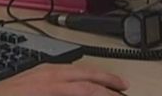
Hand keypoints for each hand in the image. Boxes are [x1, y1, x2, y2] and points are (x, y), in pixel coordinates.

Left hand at [0, 64, 128, 95]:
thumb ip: (69, 94)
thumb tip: (84, 93)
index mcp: (53, 86)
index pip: (89, 90)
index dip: (107, 95)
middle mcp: (50, 75)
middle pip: (87, 75)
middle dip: (108, 80)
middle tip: (124, 87)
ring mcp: (43, 70)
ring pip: (77, 68)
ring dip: (95, 75)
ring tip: (109, 81)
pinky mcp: (36, 71)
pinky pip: (64, 68)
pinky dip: (79, 72)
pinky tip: (82, 77)